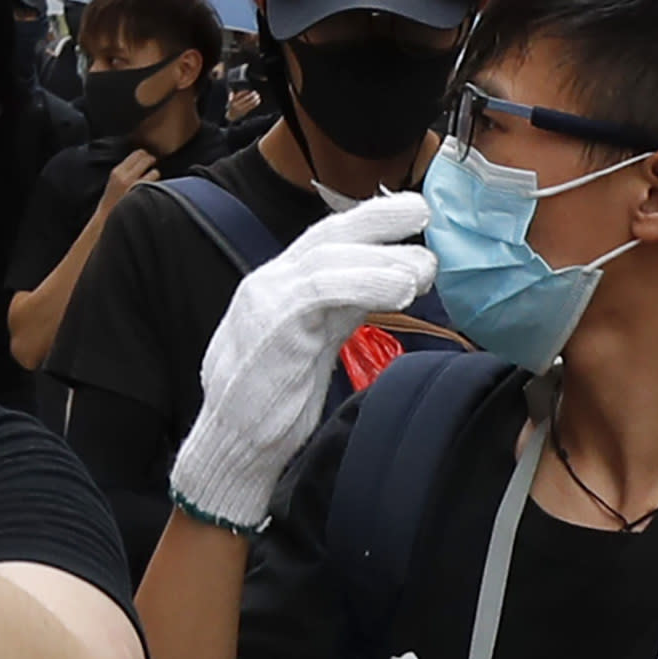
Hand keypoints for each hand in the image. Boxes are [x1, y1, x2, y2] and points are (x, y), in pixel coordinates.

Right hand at [104, 142, 165, 202]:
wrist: (107, 218)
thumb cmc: (113, 200)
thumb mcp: (115, 180)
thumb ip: (126, 170)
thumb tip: (142, 160)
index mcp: (118, 171)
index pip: (137, 153)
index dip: (145, 155)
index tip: (147, 160)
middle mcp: (125, 177)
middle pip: (147, 158)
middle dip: (152, 161)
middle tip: (153, 166)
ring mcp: (134, 186)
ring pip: (155, 171)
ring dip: (156, 175)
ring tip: (152, 181)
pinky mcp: (142, 196)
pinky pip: (156, 186)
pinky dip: (158, 186)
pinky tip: (154, 190)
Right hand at [168, 191, 433, 532]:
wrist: (233, 445)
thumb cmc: (273, 403)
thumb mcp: (314, 342)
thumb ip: (344, 308)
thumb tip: (391, 283)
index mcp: (280, 285)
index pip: (329, 238)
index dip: (372, 221)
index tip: (414, 216)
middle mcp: (271, 283)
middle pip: (330, 233)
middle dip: (380, 217)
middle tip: (424, 213)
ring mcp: (267, 300)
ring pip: (329, 257)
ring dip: (383, 258)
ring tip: (423, 267)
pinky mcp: (273, 326)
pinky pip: (322, 290)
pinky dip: (365, 283)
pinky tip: (399, 290)